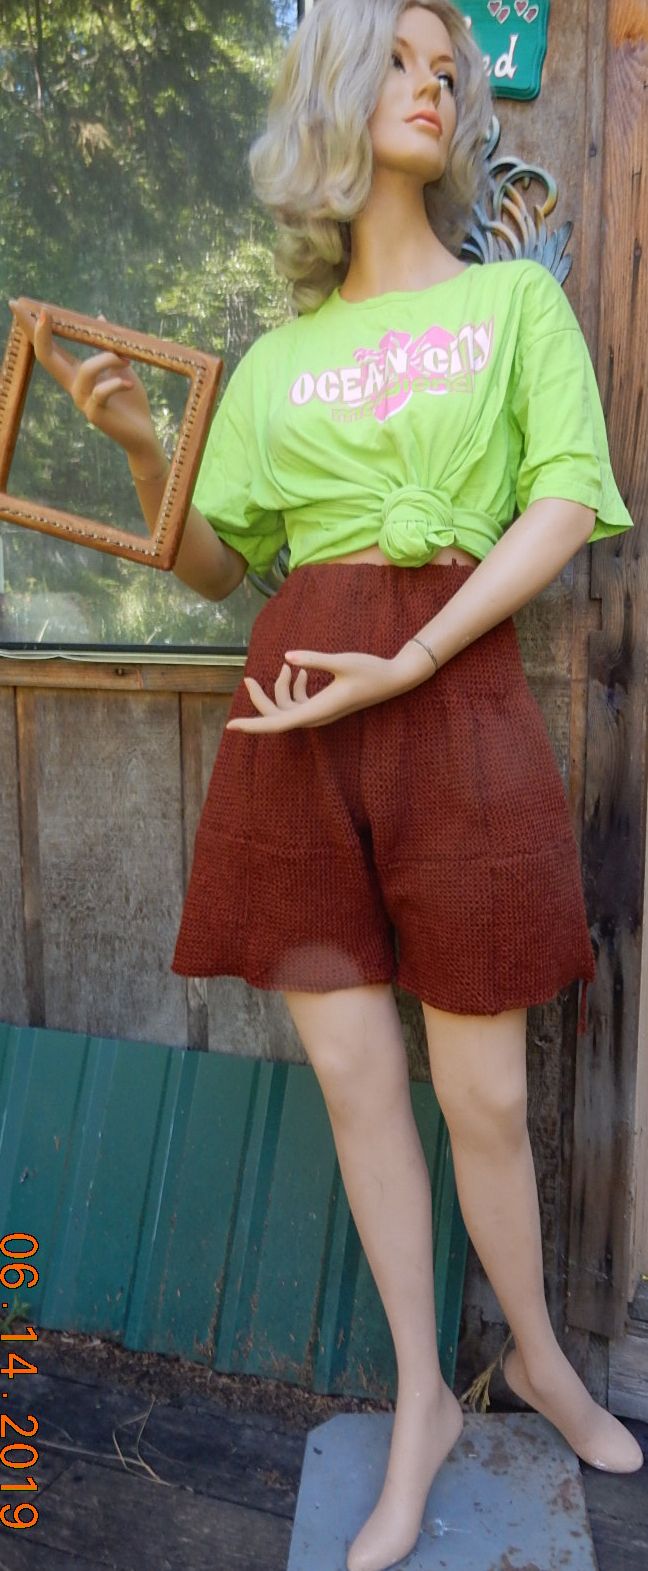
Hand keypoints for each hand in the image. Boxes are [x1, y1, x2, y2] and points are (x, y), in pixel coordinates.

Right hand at [8, 299, 158, 460]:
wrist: (142, 434)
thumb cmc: (131, 401)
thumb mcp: (122, 367)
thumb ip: (109, 346)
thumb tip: (101, 318)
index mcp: (75, 373)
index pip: (48, 347)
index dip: (34, 328)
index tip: (19, 305)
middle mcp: (72, 386)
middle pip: (47, 357)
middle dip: (40, 334)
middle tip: (42, 313)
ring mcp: (81, 400)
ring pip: (85, 370)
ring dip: (108, 359)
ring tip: (127, 361)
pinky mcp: (94, 414)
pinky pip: (101, 392)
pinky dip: (117, 383)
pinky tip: (130, 385)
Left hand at [225, 647, 415, 732]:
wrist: (392, 679)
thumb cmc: (370, 670)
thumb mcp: (342, 661)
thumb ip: (315, 659)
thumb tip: (287, 657)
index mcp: (317, 710)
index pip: (278, 723)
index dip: (254, 725)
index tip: (231, 726)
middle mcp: (316, 716)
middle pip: (277, 715)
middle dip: (260, 698)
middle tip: (247, 678)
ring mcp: (320, 713)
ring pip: (287, 707)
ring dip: (280, 689)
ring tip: (288, 666)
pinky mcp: (324, 706)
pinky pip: (298, 703)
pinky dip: (293, 688)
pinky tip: (299, 670)